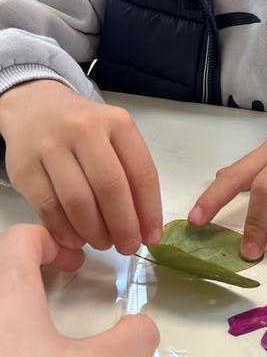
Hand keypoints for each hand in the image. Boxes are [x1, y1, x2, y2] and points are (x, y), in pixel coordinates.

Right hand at [0, 81, 162, 253]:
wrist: (35, 109)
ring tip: (103, 242)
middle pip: (111, 189)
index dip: (149, 211)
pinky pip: (49, 209)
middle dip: (123, 226)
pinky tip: (77, 239)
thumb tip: (144, 227)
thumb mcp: (113, 135)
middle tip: (127, 247)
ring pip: (79, 202)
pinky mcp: (25, 168)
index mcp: (116, 122)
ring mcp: (51, 147)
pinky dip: (66, 231)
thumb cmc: (84, 130)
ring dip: (95, 232)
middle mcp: (84, 129)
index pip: (142, 172)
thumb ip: (130, 173)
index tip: (151, 237)